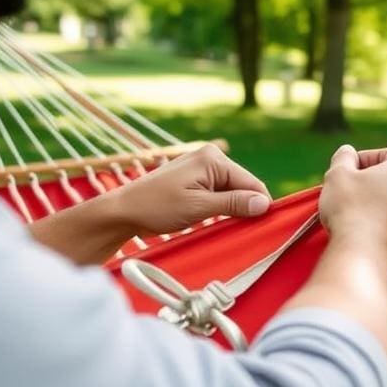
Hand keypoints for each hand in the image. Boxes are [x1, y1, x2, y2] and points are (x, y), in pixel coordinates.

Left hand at [114, 144, 271, 235]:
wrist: (122, 211)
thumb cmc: (156, 207)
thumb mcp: (198, 207)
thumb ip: (233, 203)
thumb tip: (264, 204)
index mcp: (213, 159)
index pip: (251, 182)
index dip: (259, 205)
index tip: (262, 227)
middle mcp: (210, 157)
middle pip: (243, 186)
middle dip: (244, 207)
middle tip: (236, 229)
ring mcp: (203, 167)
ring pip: (232, 191)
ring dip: (231, 209)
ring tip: (218, 224)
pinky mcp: (196, 178)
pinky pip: (220, 192)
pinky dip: (220, 207)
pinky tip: (211, 219)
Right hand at [319, 144, 386, 269]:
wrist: (362, 255)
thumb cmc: (350, 209)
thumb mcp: (338, 173)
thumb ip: (344, 156)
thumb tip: (348, 153)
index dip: (369, 158)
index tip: (352, 171)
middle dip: (379, 183)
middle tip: (355, 192)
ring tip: (362, 215)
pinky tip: (371, 233)